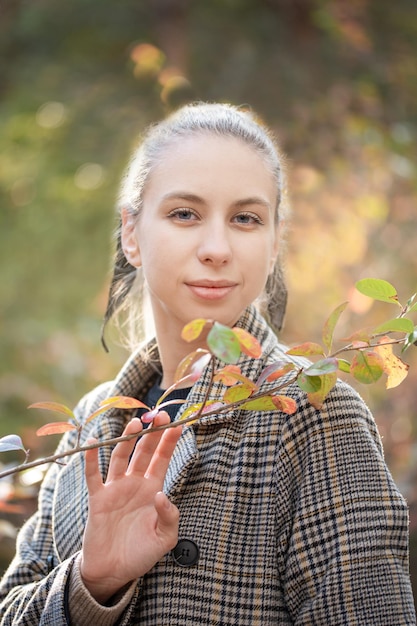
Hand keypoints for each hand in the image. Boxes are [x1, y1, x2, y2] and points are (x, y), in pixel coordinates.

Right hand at [80, 413, 181, 602]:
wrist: (114, 572)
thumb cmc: (141, 553)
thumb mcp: (165, 539)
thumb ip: (170, 517)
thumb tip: (161, 494)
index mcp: (153, 489)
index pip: (162, 459)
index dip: (169, 442)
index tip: (178, 423)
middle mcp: (134, 483)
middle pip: (144, 451)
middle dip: (152, 433)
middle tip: (159, 415)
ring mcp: (115, 488)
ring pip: (121, 457)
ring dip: (127, 439)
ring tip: (136, 423)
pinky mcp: (97, 498)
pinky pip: (93, 475)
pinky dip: (91, 459)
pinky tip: (93, 442)